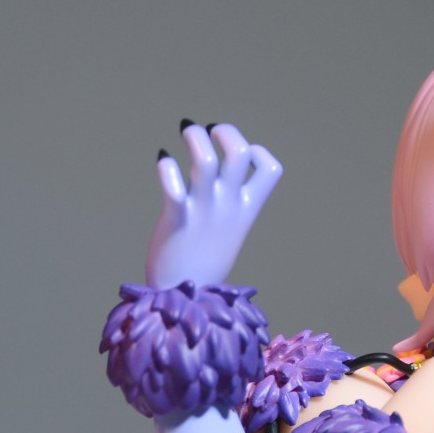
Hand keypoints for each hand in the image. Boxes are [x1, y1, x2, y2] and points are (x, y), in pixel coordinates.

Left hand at [145, 122, 282, 289]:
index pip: (270, 168)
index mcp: (245, 210)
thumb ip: (226, 204)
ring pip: (206, 161)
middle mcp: (228, 207)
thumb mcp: (227, 231)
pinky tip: (163, 163)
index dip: (258, 152)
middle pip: (239, 153)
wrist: (185, 301)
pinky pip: (172, 185)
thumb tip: (212, 175)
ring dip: (195, 137)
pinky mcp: (176, 219)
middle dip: (225, 132)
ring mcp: (204, 212)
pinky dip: (166, 167)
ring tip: (185, 133)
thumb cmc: (202, 262)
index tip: (241, 155)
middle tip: (209, 132)